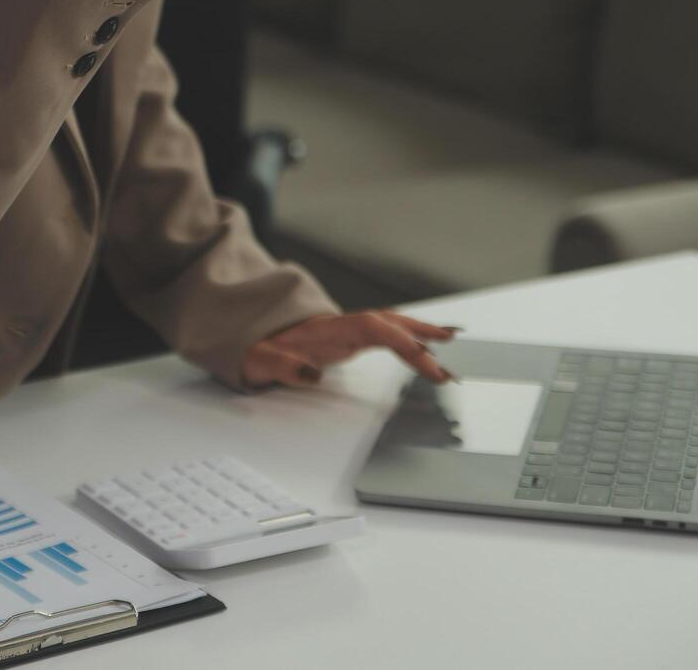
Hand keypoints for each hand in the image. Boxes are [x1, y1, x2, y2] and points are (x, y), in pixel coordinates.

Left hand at [242, 312, 459, 388]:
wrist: (246, 336)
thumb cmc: (254, 349)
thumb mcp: (258, 360)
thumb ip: (282, 366)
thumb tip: (311, 374)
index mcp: (326, 330)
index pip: (373, 328)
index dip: (402, 341)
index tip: (426, 359)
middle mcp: (341, 325)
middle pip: (389, 322)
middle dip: (421, 335)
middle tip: (449, 355)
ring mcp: (346, 330)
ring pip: (390, 323)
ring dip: (420, 331)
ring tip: (451, 339)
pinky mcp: (348, 337)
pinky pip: (384, 332)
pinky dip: (407, 336)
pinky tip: (424, 344)